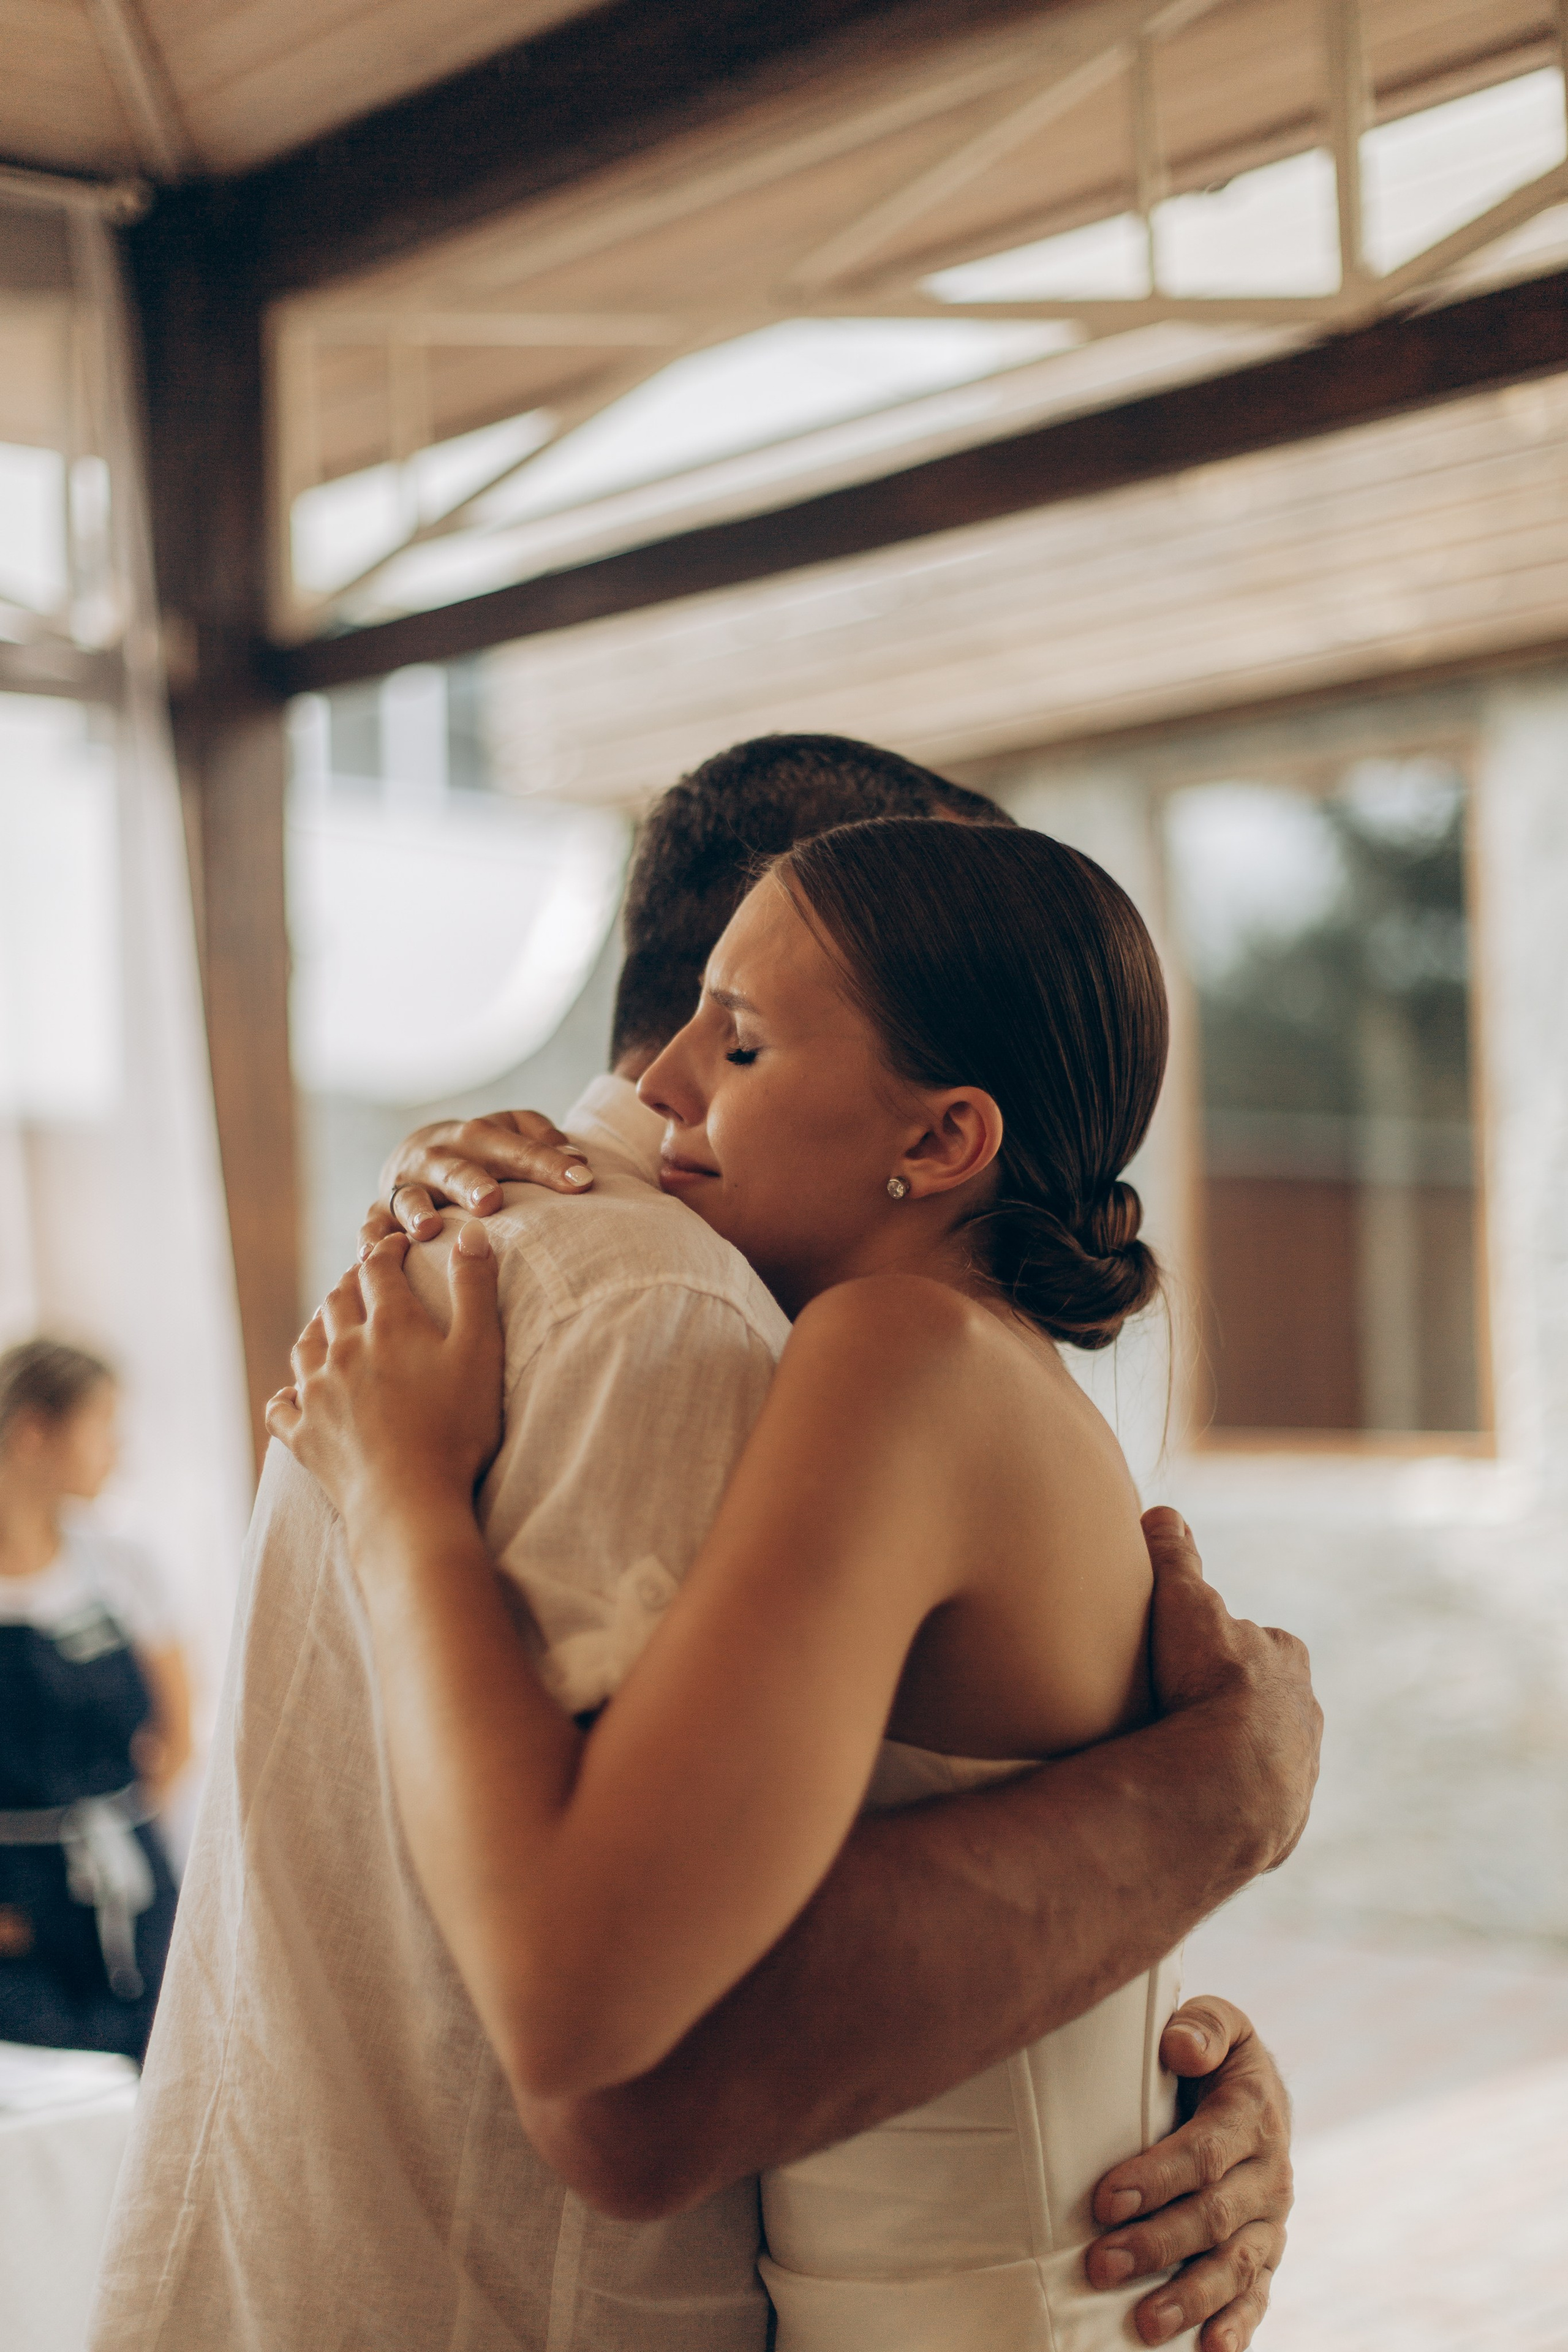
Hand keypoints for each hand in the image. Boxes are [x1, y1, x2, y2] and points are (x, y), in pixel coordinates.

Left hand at [266, 1225, 502, 1529]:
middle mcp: (344, 1350)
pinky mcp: (303, 1436)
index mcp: (389, 1325)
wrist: (409, 1501)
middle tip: (360, 1277)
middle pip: (336, 1302)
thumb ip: (475, 1288)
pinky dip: (285, 1396)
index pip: (379, 1271)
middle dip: (349, 1282)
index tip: (395, 1244)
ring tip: (326, 1324)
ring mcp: (318, 1393)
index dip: (387, 1251)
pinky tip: (293, 1394)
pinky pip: (281, 1407)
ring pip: (305, 1345)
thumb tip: (469, 1232)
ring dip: (316, 1328)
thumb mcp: (479, 1351)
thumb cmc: (455, 1428)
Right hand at [366, 1111, 593, 1248]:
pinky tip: (369, 1255)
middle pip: (457, 1167)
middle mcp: (439, 1156)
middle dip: (471, 1183)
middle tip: (490, 1201)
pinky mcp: (380, 1212)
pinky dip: (369, 1239)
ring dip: (417, 1211)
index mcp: (478, 1136)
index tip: (582, 1181)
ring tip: (427, 1230)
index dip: (548, 1163)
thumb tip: (578, 1160)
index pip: (517, 1148)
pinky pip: (371, 1225)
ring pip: (408, 1196)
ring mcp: (406, 1184)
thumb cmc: (484, 1150)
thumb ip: (543, 1141)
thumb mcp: (512, 1133)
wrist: (420, 1151)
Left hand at [1088, 1998, 1290, 2350]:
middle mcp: (1269, 2173)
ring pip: (1235, 2267)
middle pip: (1213, 2218)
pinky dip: (1238, 2326)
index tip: (1105, 2200)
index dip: (1155, 2178)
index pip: (1203, 2154)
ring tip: (1143, 2324)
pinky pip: (1257, 2295)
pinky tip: (1211, 2351)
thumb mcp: (1217, 2022)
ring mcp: (1270, 2220)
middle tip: (1100, 2264)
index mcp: (1252, 2114)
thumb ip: (1203, 2027)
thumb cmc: (1213, 2052)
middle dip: (1156, 2244)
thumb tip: (1180, 2047)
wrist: (1254, 2087)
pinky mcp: (1267, 2252)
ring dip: (1189, 2298)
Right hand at [1141, 1508, 1319, 1874]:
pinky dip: (1231, 1805)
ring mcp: (1299, 1773)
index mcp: (1285, 1660)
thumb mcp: (1184, 1605)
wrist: (1234, 1781)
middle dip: (1243, 1705)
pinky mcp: (1283, 1824)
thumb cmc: (1209, 1683)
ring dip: (1238, 1759)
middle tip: (1192, 1712)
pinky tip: (1196, 1807)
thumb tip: (1162, 1513)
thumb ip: (1174, 1558)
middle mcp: (1304, 1715)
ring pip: (1271, 1757)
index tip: (1201, 1650)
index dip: (1230, 1643)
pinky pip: (1257, 1808)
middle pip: (1274, 1701)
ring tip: (1189, 1767)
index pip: (1264, 1643)